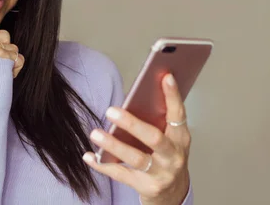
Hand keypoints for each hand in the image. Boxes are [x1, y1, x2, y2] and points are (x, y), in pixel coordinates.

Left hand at [82, 73, 190, 204]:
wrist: (173, 194)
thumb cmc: (167, 158)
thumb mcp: (170, 139)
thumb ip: (157, 121)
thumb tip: (136, 97)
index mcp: (181, 138)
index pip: (178, 114)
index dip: (172, 96)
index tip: (164, 77)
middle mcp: (173, 156)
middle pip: (154, 138)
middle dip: (132, 123)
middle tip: (111, 110)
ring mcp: (161, 173)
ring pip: (136, 158)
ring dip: (114, 145)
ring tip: (95, 133)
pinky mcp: (146, 187)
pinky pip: (121, 174)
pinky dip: (102, 165)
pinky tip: (89, 156)